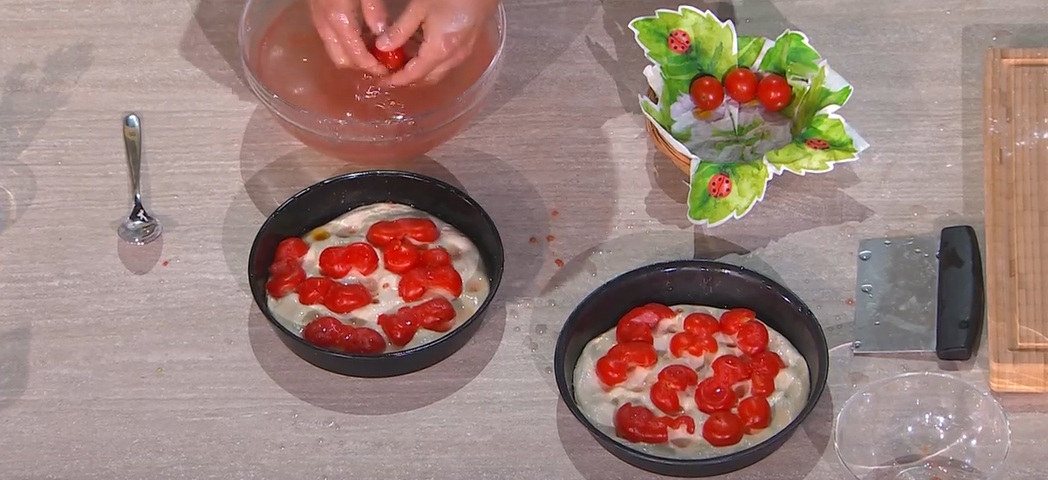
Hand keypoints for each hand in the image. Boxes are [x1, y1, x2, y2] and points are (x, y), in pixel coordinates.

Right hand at [309, 0, 389, 75]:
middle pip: (341, 60)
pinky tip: (359, 32)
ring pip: (333, 50)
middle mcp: (324, 25)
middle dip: (360, 65)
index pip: (356, 56)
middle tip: (380, 61)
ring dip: (351, 55)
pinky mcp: (314, 13)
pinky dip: (344, 43)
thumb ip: (375, 11)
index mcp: (339, 20)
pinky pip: (329, 37)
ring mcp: (316, 19)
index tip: (387, 69)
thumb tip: (383, 36)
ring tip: (372, 48)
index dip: (372, 67)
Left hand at [374, 0, 498, 86]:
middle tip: (391, 68)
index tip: (382, 81)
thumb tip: (382, 46)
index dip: (397, 80)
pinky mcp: (470, 42)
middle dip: (409, 76)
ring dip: (421, 67)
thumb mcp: (419, 8)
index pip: (414, 75)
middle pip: (428, 77)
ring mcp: (464, 51)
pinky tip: (422, 44)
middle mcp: (454, 57)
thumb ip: (400, 30)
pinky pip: (448, 59)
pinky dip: (433, 59)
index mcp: (439, 50)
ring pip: (439, 69)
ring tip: (404, 55)